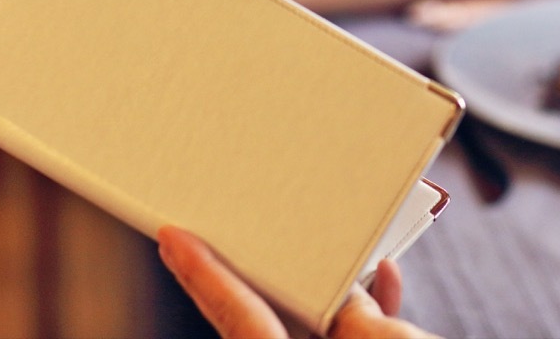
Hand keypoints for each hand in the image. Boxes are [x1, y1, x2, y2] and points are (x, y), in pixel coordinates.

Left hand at [157, 226, 438, 338]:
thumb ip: (359, 313)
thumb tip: (350, 297)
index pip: (237, 317)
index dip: (204, 275)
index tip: (172, 238)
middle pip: (269, 324)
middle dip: (272, 278)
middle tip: (258, 231)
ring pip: (315, 333)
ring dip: (334, 292)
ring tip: (353, 250)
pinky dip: (365, 316)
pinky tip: (388, 282)